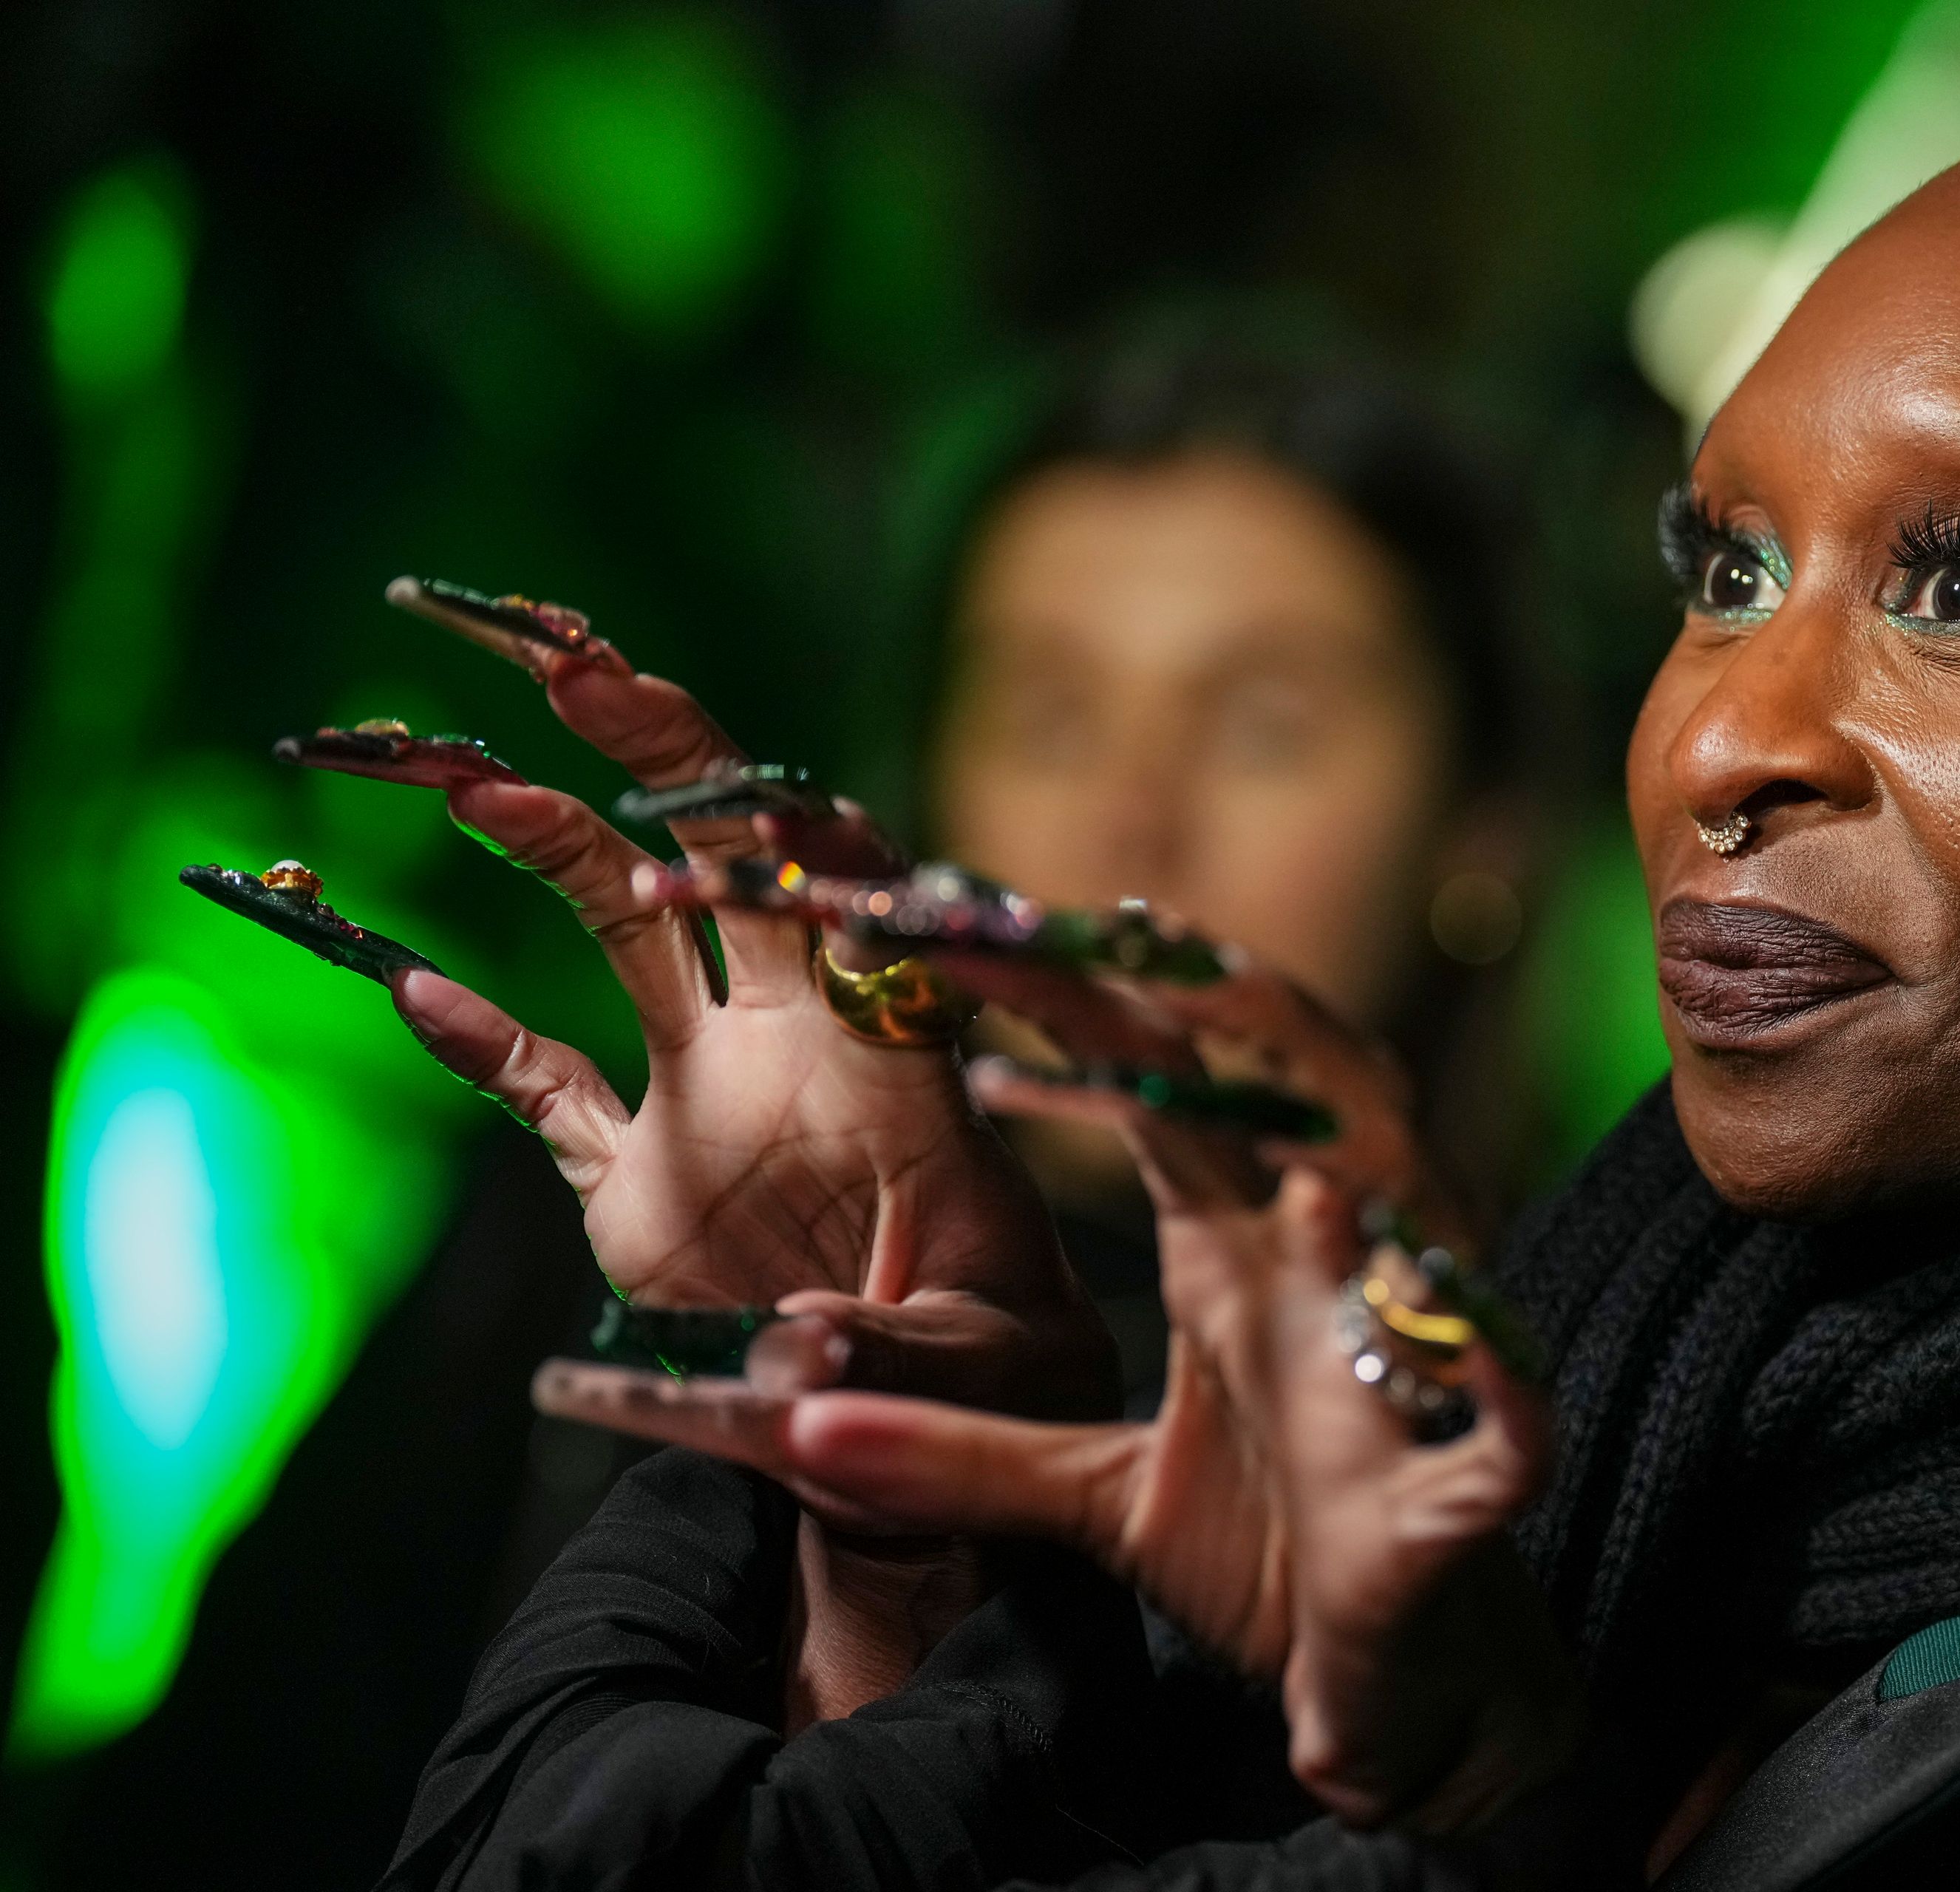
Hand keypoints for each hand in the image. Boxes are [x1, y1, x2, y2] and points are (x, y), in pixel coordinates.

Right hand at [389, 646, 1113, 1414]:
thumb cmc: (997, 1372)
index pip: (860, 906)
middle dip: (662, 759)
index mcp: (903, 1063)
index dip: (808, 831)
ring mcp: (713, 1100)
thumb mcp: (983, 1363)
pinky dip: (480, 1044)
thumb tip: (800, 1350)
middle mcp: (800, 1047)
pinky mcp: (637, 1181)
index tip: (755, 774)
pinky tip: (411, 982)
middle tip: (581, 665)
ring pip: (626, 933)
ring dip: (556, 848)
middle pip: (730, 864)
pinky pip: (545, 1089)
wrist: (920, 1435)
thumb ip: (899, 1349)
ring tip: (474, 777)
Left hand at [541, 960, 1580, 1829]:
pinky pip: (1501, 1425)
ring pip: (1409, 1219)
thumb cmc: (1273, 1552)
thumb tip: (790, 1412)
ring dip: (1350, 1156)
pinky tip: (1446, 1342)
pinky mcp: (1464, 1497)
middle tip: (1092, 928)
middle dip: (1197, 1014)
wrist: (1403, 1681)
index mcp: (1239, 1252)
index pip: (1152, 1089)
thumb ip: (956, 1449)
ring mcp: (1403, 1372)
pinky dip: (1489, 1384)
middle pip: (1278, 1106)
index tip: (943, 909)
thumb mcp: (1091, 1499)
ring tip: (1274, 1120)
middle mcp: (1326, 1275)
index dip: (1061, 998)